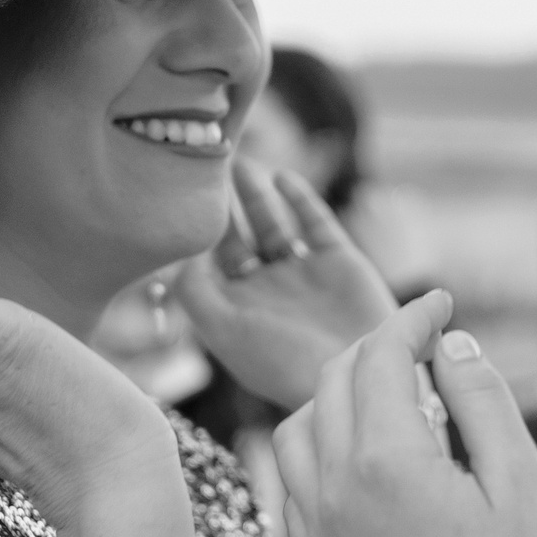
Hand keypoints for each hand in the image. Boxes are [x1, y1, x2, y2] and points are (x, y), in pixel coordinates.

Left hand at [177, 161, 397, 409]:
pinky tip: (281, 177)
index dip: (196, 233)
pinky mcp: (340, 261)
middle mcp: (269, 291)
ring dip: (255, 195)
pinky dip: (300, 199)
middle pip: (238, 239)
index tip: (180, 199)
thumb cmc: (283, 361)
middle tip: (206, 167)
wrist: (357, 373)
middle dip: (223, 207)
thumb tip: (181, 250)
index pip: (208, 264)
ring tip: (237, 162)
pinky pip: (316, 221)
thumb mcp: (224, 331)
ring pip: (274, 225)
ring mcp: (305, 275)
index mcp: (239, 310)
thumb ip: (195, 290)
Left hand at [273, 293, 536, 536]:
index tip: (445, 303)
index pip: (383, 354)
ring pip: (300, 424)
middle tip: (430, 347)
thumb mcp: (522, 487)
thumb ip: (483, 403)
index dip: (414, 317)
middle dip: (380, 347)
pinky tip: (368, 457)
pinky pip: (293, 478)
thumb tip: (452, 344)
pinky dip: (322, 445)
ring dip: (342, 393)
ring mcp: (312, 526)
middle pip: (335, 378)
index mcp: (386, 460)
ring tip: (396, 399)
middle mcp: (332, 486)